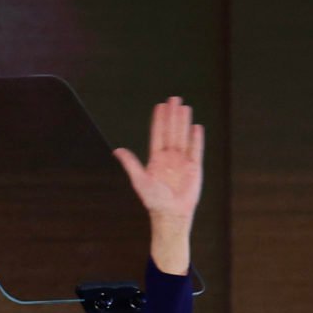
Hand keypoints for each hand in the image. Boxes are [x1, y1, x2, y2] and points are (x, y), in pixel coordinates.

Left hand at [113, 95, 202, 220]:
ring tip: (184, 107)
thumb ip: (131, 164)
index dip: (159, 120)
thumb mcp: (139, 180)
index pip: (158, 135)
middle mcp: (169, 157)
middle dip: (172, 115)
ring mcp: (182, 161)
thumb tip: (117, 151)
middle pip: (171, 131)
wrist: (171, 213)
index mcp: (156, 159)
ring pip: (183, 136)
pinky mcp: (194, 167)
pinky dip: (196, 139)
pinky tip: (196, 127)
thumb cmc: (154, 199)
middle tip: (174, 99)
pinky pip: (196, 149)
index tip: (160, 106)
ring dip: (183, 122)